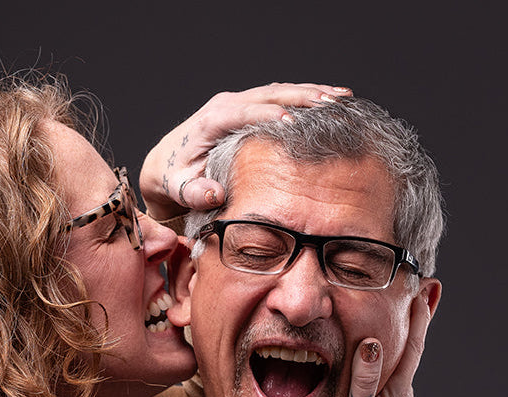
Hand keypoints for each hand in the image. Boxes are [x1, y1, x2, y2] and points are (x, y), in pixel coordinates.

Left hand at [140, 83, 351, 221]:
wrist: (167, 162)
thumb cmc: (175, 177)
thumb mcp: (179, 189)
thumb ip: (194, 193)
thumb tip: (215, 194)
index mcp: (211, 121)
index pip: (243, 112)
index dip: (267, 114)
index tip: (292, 120)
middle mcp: (226, 104)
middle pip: (268, 94)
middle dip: (301, 97)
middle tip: (332, 103)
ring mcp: (238, 102)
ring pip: (279, 90)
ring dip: (310, 92)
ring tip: (341, 97)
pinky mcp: (247, 105)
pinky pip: (279, 96)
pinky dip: (305, 96)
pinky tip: (330, 99)